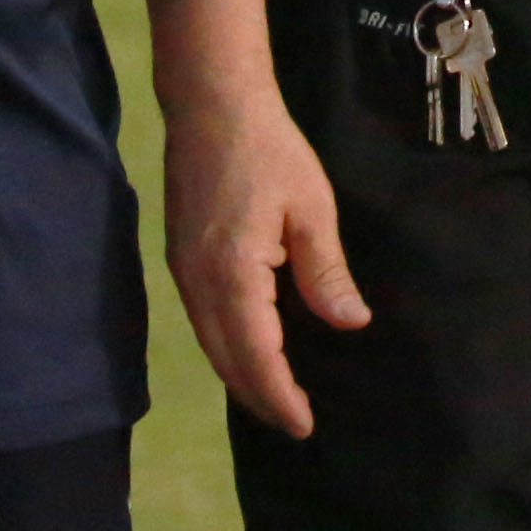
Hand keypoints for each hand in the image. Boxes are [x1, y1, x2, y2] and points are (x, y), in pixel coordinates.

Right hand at [164, 85, 368, 436]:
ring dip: (241, 376)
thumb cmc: (269, 151)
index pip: (257, 355)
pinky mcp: (180, 258)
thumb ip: (326, 272)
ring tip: (275, 399)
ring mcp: (182, 272)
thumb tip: (350, 323)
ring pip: (211, 344)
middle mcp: (198, 283)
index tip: (304, 425)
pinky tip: (249, 351)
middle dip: (259, 398)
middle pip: (227, 360)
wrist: (212, 105)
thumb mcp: (312, 208)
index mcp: (233, 274)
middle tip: (294, 425)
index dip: (280, 395)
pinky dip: (227, 348)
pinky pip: (204, 321)